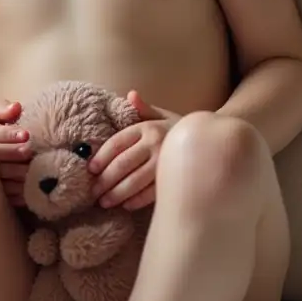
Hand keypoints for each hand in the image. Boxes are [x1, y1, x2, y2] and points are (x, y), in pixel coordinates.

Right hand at [0, 99, 31, 207]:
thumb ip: (3, 109)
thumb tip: (16, 107)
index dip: (8, 134)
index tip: (26, 134)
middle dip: (11, 153)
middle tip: (29, 152)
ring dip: (15, 174)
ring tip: (32, 170)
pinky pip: (1, 193)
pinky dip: (15, 192)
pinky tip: (29, 188)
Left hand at [88, 90, 179, 210]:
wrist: (211, 139)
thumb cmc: (178, 129)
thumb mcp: (161, 115)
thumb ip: (143, 108)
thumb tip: (131, 94)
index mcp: (147, 127)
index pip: (117, 143)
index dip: (101, 157)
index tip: (91, 170)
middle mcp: (154, 144)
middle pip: (122, 164)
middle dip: (105, 180)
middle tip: (93, 192)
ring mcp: (164, 162)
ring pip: (134, 180)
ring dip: (117, 193)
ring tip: (105, 202)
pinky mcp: (173, 178)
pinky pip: (151, 193)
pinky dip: (137, 200)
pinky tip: (126, 206)